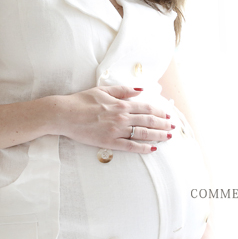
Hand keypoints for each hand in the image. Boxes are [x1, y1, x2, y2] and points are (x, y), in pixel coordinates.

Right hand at [55, 85, 173, 152]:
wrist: (64, 114)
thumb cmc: (81, 101)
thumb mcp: (104, 90)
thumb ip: (123, 91)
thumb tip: (140, 90)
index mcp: (121, 104)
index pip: (147, 108)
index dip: (160, 112)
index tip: (168, 115)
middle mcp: (122, 117)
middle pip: (149, 121)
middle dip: (163, 125)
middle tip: (173, 128)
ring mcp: (116, 130)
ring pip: (143, 134)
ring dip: (158, 135)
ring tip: (168, 137)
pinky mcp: (109, 142)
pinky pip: (130, 146)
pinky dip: (143, 148)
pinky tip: (152, 149)